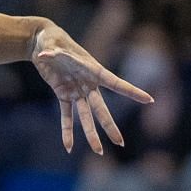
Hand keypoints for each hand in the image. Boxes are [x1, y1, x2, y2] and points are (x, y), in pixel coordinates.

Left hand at [28, 21, 153, 154]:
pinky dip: (67, 131)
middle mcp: (89, 84)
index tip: (149, 100)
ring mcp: (77, 91)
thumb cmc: (53, 39)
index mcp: (94, 70)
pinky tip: (68, 147)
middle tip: (120, 143)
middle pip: (101, 109)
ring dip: (90, 134)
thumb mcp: (53, 43)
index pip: (116, 83)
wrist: (42, 43)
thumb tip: (43, 54)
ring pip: (86, 116)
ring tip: (98, 151)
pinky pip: (66, 116)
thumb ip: (52, 52)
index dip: (131, 92)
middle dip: (110, 126)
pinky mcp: (63, 95)